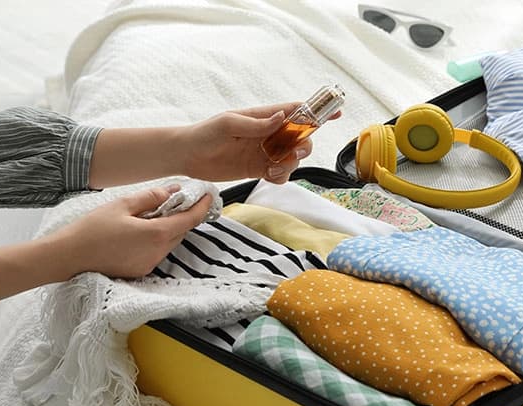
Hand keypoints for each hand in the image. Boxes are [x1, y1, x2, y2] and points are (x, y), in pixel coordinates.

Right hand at [55, 185, 211, 278]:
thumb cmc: (91, 229)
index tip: (208, 195)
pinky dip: (157, 239)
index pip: (190, 219)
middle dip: (184, 216)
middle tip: (179, 199)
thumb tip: (173, 191)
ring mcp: (149, 264)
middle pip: (181, 231)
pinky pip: (157, 252)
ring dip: (169, 228)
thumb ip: (151, 198)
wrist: (68, 257)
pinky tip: (142, 230)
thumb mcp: (122, 205)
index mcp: (156, 234)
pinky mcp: (140, 271)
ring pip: (170, 242)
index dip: (202, 206)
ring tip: (155, 213)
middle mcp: (157, 252)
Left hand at [181, 102, 341, 183]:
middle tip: (292, 153)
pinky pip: (281, 173)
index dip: (316, 111)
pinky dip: (280, 176)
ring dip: (290, 164)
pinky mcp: (259, 168)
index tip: (335, 111)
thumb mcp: (228, 123)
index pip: (295, 111)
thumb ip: (255, 123)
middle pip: (301, 137)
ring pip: (293, 158)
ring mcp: (265, 151)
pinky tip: (268, 176)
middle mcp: (268, 133)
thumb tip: (280, 118)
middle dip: (303, 146)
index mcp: (263, 116)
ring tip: (272, 169)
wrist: (187, 156)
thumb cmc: (205, 133)